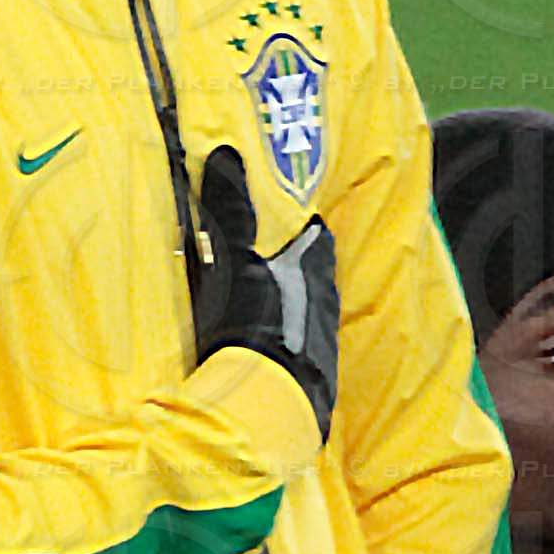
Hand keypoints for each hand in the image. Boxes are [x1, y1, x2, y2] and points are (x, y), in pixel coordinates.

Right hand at [189, 143, 338, 437]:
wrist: (271, 400)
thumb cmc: (254, 320)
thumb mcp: (234, 260)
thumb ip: (231, 211)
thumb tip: (226, 153)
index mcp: (314, 270)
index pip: (319, 239)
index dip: (306, 230)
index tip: (292, 224)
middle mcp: (327, 304)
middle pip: (319, 278)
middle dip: (301, 271)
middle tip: (274, 266)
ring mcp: (324, 345)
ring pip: (314, 317)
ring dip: (295, 311)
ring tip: (268, 310)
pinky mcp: (316, 380)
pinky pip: (306, 354)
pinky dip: (290, 346)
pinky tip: (271, 354)